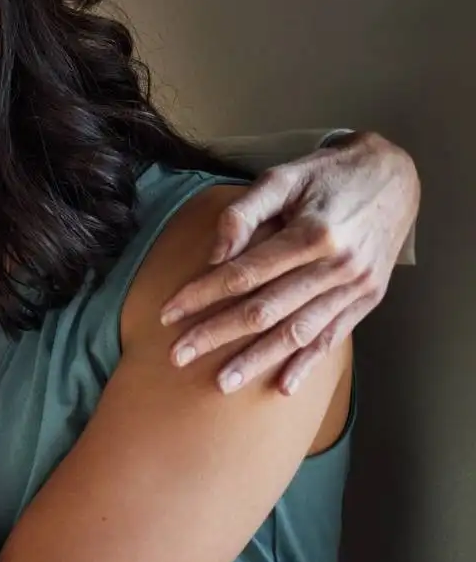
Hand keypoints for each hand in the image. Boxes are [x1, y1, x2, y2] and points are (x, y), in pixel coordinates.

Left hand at [161, 131, 418, 393]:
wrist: (394, 175)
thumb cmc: (328, 175)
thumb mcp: (282, 177)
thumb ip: (243, 213)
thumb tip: (213, 256)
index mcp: (312, 234)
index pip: (244, 274)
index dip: (202, 295)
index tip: (167, 314)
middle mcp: (336, 266)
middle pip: (265, 310)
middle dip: (216, 335)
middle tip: (177, 356)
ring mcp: (356, 287)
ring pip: (297, 332)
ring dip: (257, 360)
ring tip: (222, 383)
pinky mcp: (369, 299)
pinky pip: (334, 337)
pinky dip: (308, 363)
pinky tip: (283, 386)